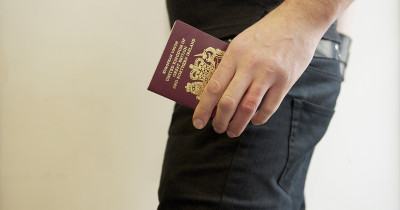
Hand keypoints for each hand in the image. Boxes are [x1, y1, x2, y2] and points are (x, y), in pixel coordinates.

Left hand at [192, 0, 348, 137]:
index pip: (213, 87)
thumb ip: (230, 64)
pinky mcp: (286, 81)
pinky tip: (254, 121)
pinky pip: (270, 107)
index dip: (203, 108)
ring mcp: (269, 74)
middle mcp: (250, 65)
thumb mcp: (241, 42)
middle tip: (217, 129)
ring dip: (238, 125)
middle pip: (229, 102)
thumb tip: (215, 91)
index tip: (198, 122)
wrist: (298, 22)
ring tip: (233, 131)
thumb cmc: (266, 32)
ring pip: (248, 108)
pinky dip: (260, 118)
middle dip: (220, 121)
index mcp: (234, 54)